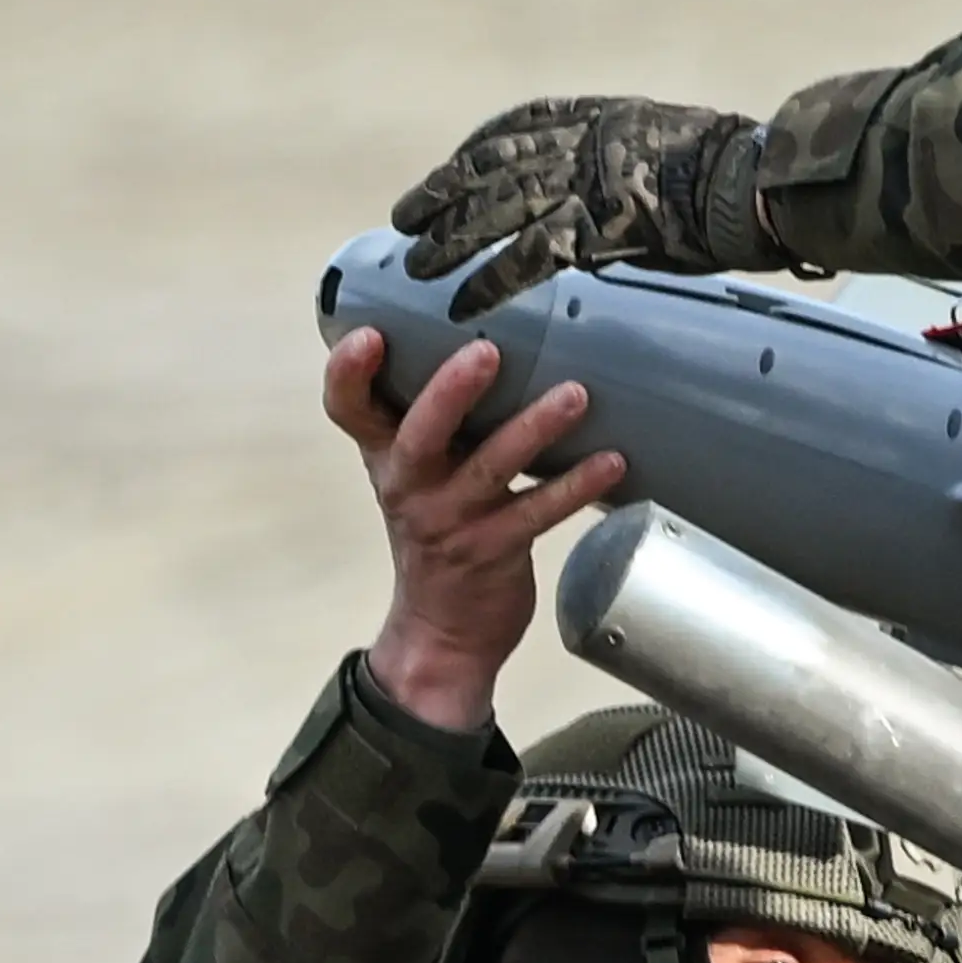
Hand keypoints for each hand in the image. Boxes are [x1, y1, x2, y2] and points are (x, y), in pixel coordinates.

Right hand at [324, 328, 627, 731]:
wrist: (442, 632)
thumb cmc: (439, 530)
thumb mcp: (420, 473)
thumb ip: (438, 417)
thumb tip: (493, 330)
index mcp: (387, 458)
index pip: (348, 410)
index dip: (349, 373)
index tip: (369, 335)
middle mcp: (411, 485)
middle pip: (419, 433)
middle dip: (449, 390)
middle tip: (486, 349)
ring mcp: (451, 521)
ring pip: (490, 468)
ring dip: (535, 428)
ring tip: (575, 394)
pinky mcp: (494, 551)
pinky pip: (538, 514)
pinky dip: (577, 485)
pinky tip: (612, 462)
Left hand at [391, 93, 763, 318]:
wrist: (753, 184)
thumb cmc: (732, 173)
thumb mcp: (672, 145)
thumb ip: (629, 166)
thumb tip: (616, 199)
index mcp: (595, 116)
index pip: (515, 127)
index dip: (474, 154)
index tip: (447, 173)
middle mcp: (576, 143)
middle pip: (489, 166)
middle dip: (442, 195)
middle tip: (404, 221)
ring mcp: (580, 183)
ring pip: (495, 209)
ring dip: (449, 240)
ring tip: (415, 267)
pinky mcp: (592, 228)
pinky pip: (527, 258)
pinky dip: (489, 282)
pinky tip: (460, 304)